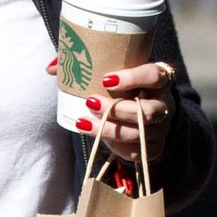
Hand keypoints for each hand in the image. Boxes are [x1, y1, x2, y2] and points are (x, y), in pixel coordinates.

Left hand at [48, 56, 174, 171]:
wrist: (145, 112)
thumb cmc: (125, 88)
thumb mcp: (113, 72)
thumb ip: (85, 66)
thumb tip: (51, 68)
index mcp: (159, 78)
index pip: (154, 75)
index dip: (132, 78)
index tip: (105, 79)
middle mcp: (165, 103)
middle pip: (149, 110)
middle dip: (117, 109)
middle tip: (91, 102)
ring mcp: (161, 127)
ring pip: (140, 132)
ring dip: (109, 129)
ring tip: (84, 122)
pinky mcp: (154, 147)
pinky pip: (136, 150)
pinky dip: (113, 144)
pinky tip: (95, 134)